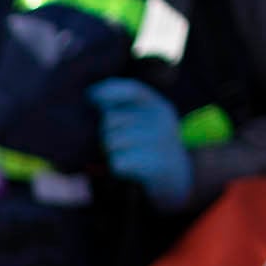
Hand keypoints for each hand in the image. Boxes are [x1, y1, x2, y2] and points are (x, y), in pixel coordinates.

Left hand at [91, 77, 194, 210]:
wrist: (175, 176)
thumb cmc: (149, 144)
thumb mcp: (143, 119)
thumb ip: (121, 106)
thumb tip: (92, 95)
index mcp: (159, 106)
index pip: (132, 89)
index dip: (108, 90)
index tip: (90, 95)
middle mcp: (162, 121)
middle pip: (110, 119)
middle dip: (106, 132)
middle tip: (119, 142)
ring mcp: (159, 142)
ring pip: (110, 142)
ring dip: (110, 151)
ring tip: (126, 154)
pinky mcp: (154, 165)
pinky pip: (117, 162)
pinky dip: (118, 166)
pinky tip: (130, 167)